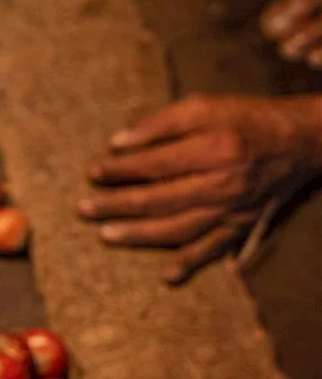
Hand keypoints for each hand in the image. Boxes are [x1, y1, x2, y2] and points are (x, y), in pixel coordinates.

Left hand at [79, 94, 321, 283]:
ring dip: (141, 235)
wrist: (298, 142)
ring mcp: (234, 209)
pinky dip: (191, 263)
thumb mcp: (203, 106)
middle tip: (83, 208)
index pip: (156, 164)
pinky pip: (214, 249)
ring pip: (181, 228)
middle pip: (161, 200)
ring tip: (107, 235)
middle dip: (118, 205)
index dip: (121, 170)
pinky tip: (167, 275)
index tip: (92, 172)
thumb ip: (160, 122)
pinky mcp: (243, 225)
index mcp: (213, 149)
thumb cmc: (243, 118)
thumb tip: (118, 142)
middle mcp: (224, 184)